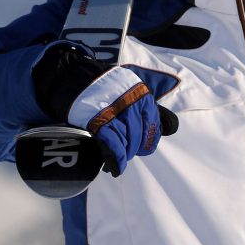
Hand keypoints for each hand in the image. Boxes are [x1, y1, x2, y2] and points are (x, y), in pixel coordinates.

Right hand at [33, 44, 175, 174]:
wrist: (73, 77)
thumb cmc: (105, 88)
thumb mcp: (131, 89)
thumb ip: (148, 108)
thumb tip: (171, 127)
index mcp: (142, 94)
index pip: (154, 124)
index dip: (148, 140)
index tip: (142, 147)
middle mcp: (132, 102)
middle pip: (140, 135)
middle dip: (135, 148)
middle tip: (127, 153)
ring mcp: (116, 112)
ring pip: (127, 142)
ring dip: (124, 155)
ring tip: (119, 160)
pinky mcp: (99, 121)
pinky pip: (113, 145)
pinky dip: (115, 159)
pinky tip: (115, 167)